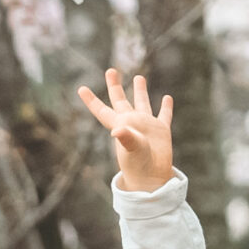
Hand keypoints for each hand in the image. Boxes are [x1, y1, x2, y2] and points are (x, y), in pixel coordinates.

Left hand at [79, 69, 174, 192]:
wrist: (152, 178)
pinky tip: (167, 97)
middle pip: (120, 100)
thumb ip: (126, 138)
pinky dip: (166, 107)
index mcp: (119, 125)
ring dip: (140, 91)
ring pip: (142, 103)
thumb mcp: (131, 149)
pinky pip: (164, 115)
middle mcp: (131, 123)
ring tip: (138, 77)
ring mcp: (147, 125)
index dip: (91, 100)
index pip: (102, 110)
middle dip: (115, 86)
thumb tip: (117, 131)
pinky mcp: (161, 130)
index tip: (81, 88)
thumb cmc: (138, 165)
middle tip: (111, 71)